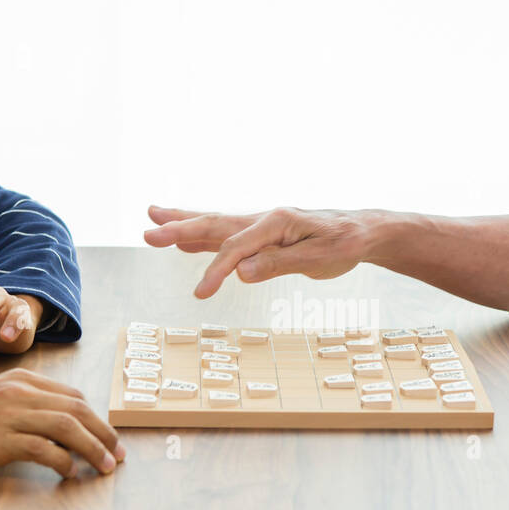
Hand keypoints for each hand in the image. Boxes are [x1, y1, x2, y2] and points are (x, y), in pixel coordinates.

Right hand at [0, 368, 125, 482]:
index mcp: (21, 379)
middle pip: (77, 409)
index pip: (72, 395)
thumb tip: (65, 424)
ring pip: (68, 427)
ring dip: (93, 449)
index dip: (96, 417)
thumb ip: (27, 404)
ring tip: (104, 466)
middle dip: (104, 433)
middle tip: (118, 453)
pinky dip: (64, 462)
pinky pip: (45, 449)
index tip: (108, 436)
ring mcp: (10, 414)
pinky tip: (70, 473)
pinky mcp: (2, 439)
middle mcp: (19, 392)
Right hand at [143, 205, 375, 297]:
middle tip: (147, 231)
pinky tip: (185, 240)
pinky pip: (226, 234)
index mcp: (277, 221)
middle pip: (215, 225)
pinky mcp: (262, 234)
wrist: (361, 232)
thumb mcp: (318, 258)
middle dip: (180, 228)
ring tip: (152, 216)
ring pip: (216, 224)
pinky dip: (203, 235)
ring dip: (184, 223)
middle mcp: (264, 218)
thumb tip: (241, 272)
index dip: (216, 271)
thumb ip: (279, 263)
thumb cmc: (344, 244)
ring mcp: (261, 225)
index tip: (200, 294)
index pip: (237, 248)